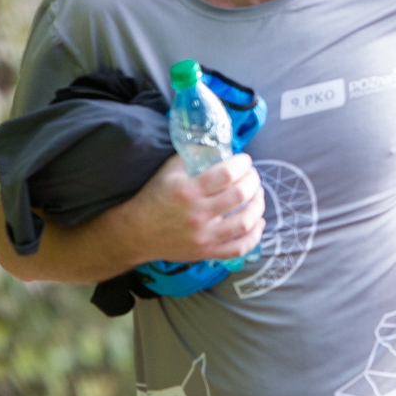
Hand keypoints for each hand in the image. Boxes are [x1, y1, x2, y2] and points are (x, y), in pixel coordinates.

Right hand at [126, 154, 265, 263]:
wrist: (137, 233)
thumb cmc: (154, 198)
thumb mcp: (168, 171)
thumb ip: (191, 156)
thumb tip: (216, 143)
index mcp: (188, 191)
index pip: (227, 174)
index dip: (242, 164)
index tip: (245, 160)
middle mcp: (198, 214)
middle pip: (240, 195)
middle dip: (253, 181)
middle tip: (252, 176)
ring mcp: (204, 237)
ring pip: (245, 222)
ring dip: (258, 205)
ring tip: (258, 195)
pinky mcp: (207, 252)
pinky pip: (239, 248)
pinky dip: (254, 235)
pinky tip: (258, 222)